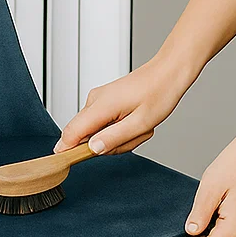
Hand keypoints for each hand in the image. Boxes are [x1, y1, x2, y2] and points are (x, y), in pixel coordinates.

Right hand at [53, 54, 193, 155]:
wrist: (167, 73)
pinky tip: (132, 124)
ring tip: (136, 129)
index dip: (68, 152)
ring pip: (94, 134)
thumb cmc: (158, 93)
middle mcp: (94, 101)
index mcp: (101, 105)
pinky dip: (117, 131)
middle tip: (130, 138)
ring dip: (115, 139)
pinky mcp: (102, 103)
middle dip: (105, 146)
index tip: (76, 163)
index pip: (70, 133)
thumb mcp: (140, 124)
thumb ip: (114, 138)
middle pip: (83, 138)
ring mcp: (97, 101)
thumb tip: (92, 149)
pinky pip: (101, 127)